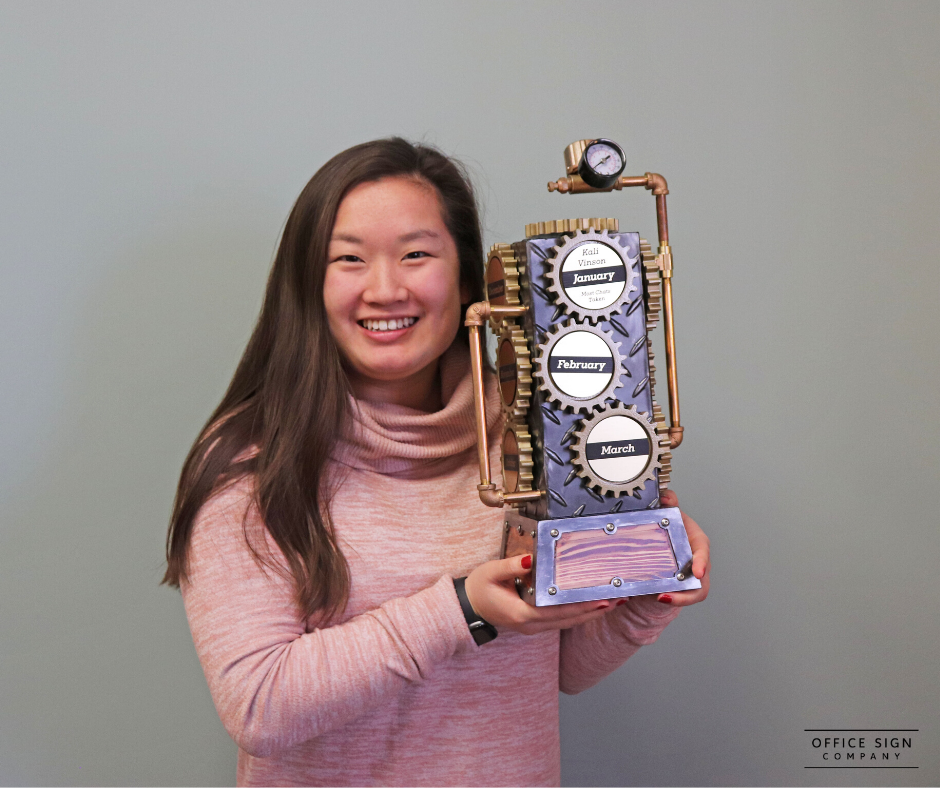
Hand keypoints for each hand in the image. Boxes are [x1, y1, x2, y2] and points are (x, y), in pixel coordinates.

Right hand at [464, 555, 611, 634]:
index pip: (558, 612)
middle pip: (569, 620)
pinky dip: (578, 614)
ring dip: (590, 613)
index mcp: (522, 614)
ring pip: (568, 622)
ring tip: (612, 603)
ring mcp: (534, 627)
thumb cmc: (478, 589)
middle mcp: (531, 625)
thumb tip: (530, 558)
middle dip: (594, 610)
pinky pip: (562, 620)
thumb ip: (511, 566)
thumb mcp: (491, 572)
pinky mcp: (535, 623)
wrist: (468, 607)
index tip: (601, 600)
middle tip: (617, 600)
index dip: (581, 607)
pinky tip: (591, 606)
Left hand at [657, 489, 709, 607]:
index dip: (702, 562)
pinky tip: (658, 597)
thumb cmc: (669, 528)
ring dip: (680, 598)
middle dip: (690, 587)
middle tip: (670, 592)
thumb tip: (666, 497)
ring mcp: (690, 575)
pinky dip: (673, 599)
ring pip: (693, 592)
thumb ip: (668, 503)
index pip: (703, 550)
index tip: (698, 572)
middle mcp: (696, 559)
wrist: (658, 545)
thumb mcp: (668, 514)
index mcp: (695, 540)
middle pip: (701, 577)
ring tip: (661, 597)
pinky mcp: (680, 587)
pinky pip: (681, 597)